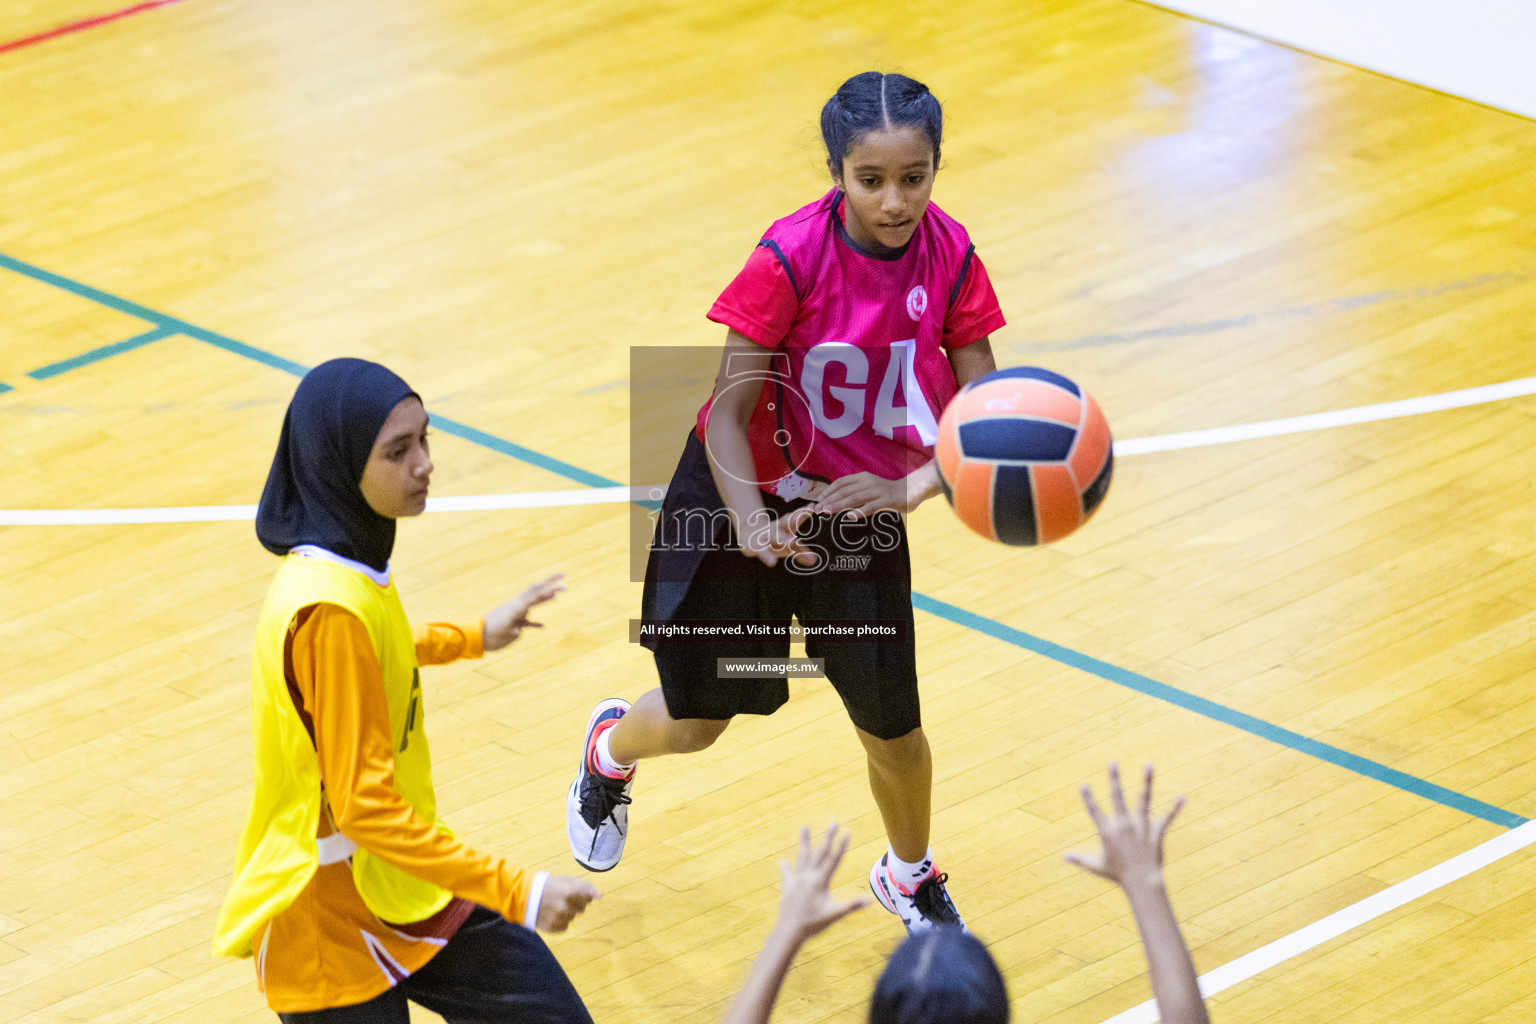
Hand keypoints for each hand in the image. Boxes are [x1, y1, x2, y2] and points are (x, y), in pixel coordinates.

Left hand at [483, 573, 564, 651]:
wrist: (475, 636)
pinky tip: (542, 626)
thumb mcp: (508, 632)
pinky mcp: (511, 623)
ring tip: (557, 595)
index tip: (563, 582)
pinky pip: (525, 622)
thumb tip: (521, 625)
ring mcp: (515, 613)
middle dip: (550, 584)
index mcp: (518, 607)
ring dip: (545, 598)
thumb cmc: (492, 634)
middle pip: (536, 592)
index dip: (551, 588)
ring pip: (532, 603)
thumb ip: (518, 627)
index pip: (537, 594)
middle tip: (563, 575)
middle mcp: (517, 606)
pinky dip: (533, 623)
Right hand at [535, 874, 599, 932]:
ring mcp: (560, 919)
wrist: (525, 897)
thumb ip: (584, 886)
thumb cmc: (548, 886)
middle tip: (563, 898)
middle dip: (575, 903)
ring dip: (567, 912)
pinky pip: (565, 926)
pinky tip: (551, 914)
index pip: (589, 897)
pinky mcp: (555, 928)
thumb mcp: (565, 880)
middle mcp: (567, 907)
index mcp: (571, 892)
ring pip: (573, 917)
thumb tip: (600, 894)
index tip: (577, 893)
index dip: (584, 894)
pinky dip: (560, 921)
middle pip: (582, 908)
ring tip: (554, 905)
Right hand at [740, 507, 817, 567]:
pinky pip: (763, 552)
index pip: (795, 518)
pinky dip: (768, 556)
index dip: (803, 513)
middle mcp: (776, 529)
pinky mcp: (757, 546)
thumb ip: (800, 552)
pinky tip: (773, 562)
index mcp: (785, 526)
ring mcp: (766, 537)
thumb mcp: (786, 545)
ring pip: (776, 536)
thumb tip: (814, 561)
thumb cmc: (772, 540)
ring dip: (784, 539)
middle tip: (805, 515)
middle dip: (796, 519)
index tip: (812, 506)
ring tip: (794, 542)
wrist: (747, 535)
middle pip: (786, 523)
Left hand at [774, 824, 867, 943]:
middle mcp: (808, 876)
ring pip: (802, 857)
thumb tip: (871, 901)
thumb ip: (852, 906)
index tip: (847, 832)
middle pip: (820, 853)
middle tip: (833, 822)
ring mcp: (797, 880)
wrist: (789, 932)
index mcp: (820, 881)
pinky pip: (787, 874)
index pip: (834, 860)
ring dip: (805, 842)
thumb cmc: (814, 924)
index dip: (842, 846)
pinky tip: (782, 860)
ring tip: (805, 827)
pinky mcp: (788, 887)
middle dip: (828, 837)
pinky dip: (785, 867)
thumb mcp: (835, 915)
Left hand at [810, 472, 908, 516]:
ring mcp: (878, 490)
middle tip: (818, 509)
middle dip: (830, 500)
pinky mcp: (887, 500)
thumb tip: (836, 500)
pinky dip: (860, 511)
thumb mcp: (869, 489)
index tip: (818, 500)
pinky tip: (850, 517)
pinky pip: (871, 506)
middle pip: (845, 491)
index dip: (829, 491)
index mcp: (862, 477)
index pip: (841, 483)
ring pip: (855, 498)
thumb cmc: (886, 492)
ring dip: (839, 505)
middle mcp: (868, 482)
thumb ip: (855, 493)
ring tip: (827, 511)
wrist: (911, 490)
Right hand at [1065, 763, 1184, 892]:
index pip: (1095, 811)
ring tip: (1149, 766)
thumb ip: (1080, 859)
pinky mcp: (1155, 832)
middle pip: (1118, 797)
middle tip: (1113, 764)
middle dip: (1115, 779)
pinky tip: (1183, 798)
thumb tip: (1064, 857)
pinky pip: (1167, 818)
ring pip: (1144, 800)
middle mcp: (1124, 825)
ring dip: (1147, 782)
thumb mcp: (1096, 866)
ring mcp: (1141, 827)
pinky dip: (1175, 808)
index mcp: (1108, 832)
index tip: (1084, 785)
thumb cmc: (1118, 875)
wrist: (1142, 883)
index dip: (1088, 798)